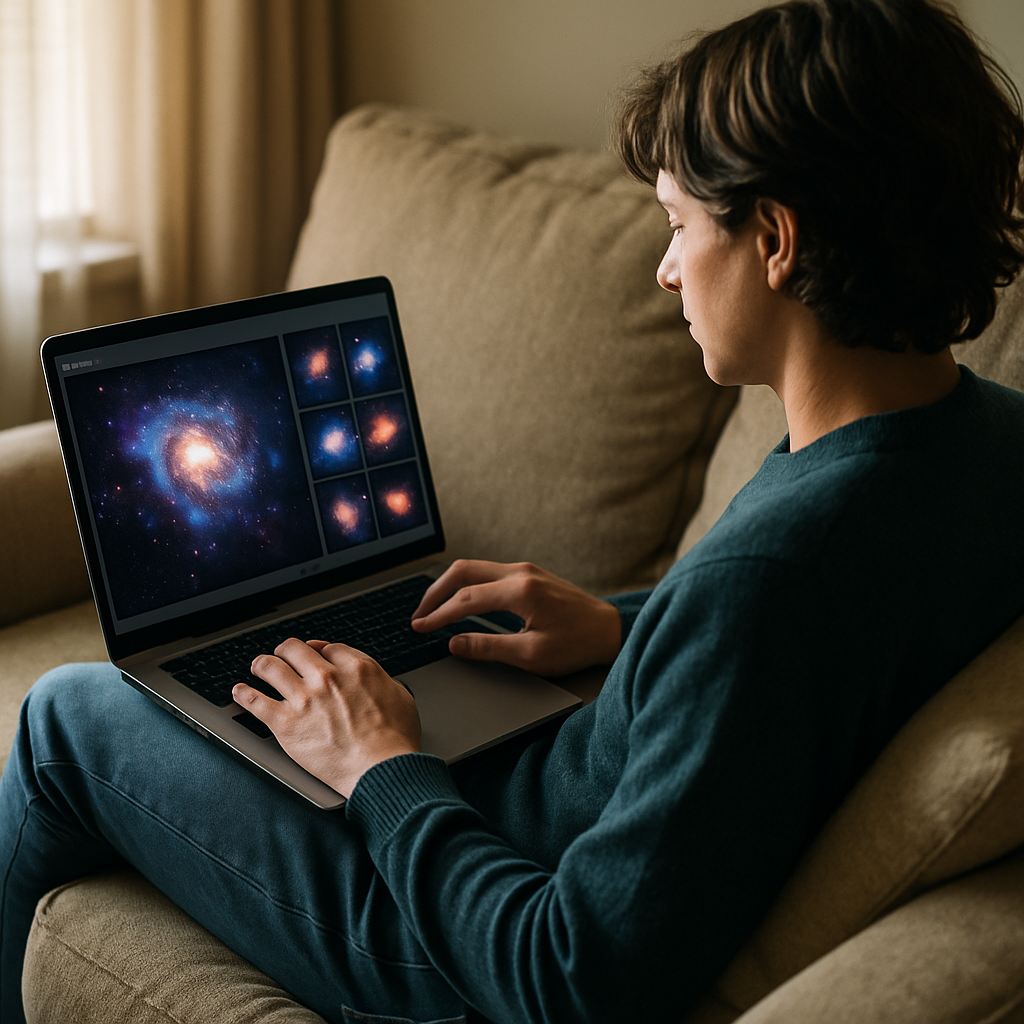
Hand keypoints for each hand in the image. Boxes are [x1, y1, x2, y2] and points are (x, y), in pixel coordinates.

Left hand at [233, 638, 420, 797]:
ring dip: (262, 665)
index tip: (313, 656)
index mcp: (356, 667)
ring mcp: (303, 699)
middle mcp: (327, 677)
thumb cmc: (395, 740)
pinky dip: (243, 694)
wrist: (382, 770)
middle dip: (287, 652)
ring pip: (270, 667)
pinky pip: (254, 701)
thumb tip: (372, 678)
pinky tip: (240, 692)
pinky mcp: (285, 723)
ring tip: (259, 667)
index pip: (326, 647)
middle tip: (282, 657)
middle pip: (294, 649)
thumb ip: (380, 679)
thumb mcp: (400, 695)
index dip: (318, 650)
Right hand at [411, 560, 620, 676]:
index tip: (420, 627)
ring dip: (449, 586)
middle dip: (435, 592)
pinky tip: (459, 601)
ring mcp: (525, 570)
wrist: (610, 630)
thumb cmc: (577, 644)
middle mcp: (521, 573)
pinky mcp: (529, 574)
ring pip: (474, 568)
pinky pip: (488, 572)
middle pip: (462, 571)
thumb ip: (489, 648)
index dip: (438, 614)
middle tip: (419, 614)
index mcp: (520, 592)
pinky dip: (467, 585)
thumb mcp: (532, 656)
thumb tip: (455, 643)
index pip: (465, 599)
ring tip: (433, 608)